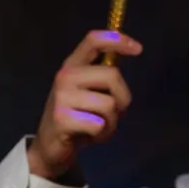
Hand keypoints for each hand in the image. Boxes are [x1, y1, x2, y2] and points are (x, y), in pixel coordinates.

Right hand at [25, 31, 141, 180]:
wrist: (50, 146)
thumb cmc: (76, 117)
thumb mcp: (88, 91)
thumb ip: (104, 75)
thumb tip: (128, 51)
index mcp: (72, 65)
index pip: (93, 41)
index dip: (117, 40)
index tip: (138, 49)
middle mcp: (65, 76)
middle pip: (112, 76)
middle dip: (123, 98)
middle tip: (115, 112)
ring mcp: (62, 97)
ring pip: (109, 104)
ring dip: (112, 122)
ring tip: (99, 127)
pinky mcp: (62, 119)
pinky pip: (99, 124)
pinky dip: (102, 134)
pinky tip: (90, 136)